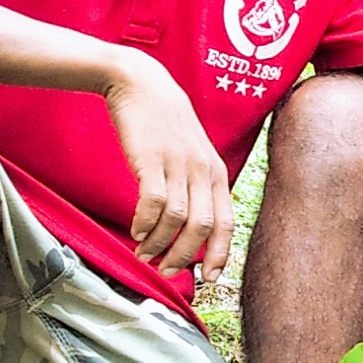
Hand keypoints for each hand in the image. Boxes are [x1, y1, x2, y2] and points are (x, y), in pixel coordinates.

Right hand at [102, 51, 234, 277]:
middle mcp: (202, 170)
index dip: (218, 255)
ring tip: (144, 254)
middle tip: (167, 271)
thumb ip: (195, 186)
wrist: (142, 83)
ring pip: (176, 220)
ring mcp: (178, 164)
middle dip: (184, 257)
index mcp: (216, 172)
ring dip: (158, 244)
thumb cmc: (165, 123)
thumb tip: (191, 225)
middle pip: (202, 228)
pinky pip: (152, 203)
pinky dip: (144, 223)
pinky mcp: (151, 159)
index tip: (208, 278)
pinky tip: (135, 230)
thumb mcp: (192, 153)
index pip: (226, 223)